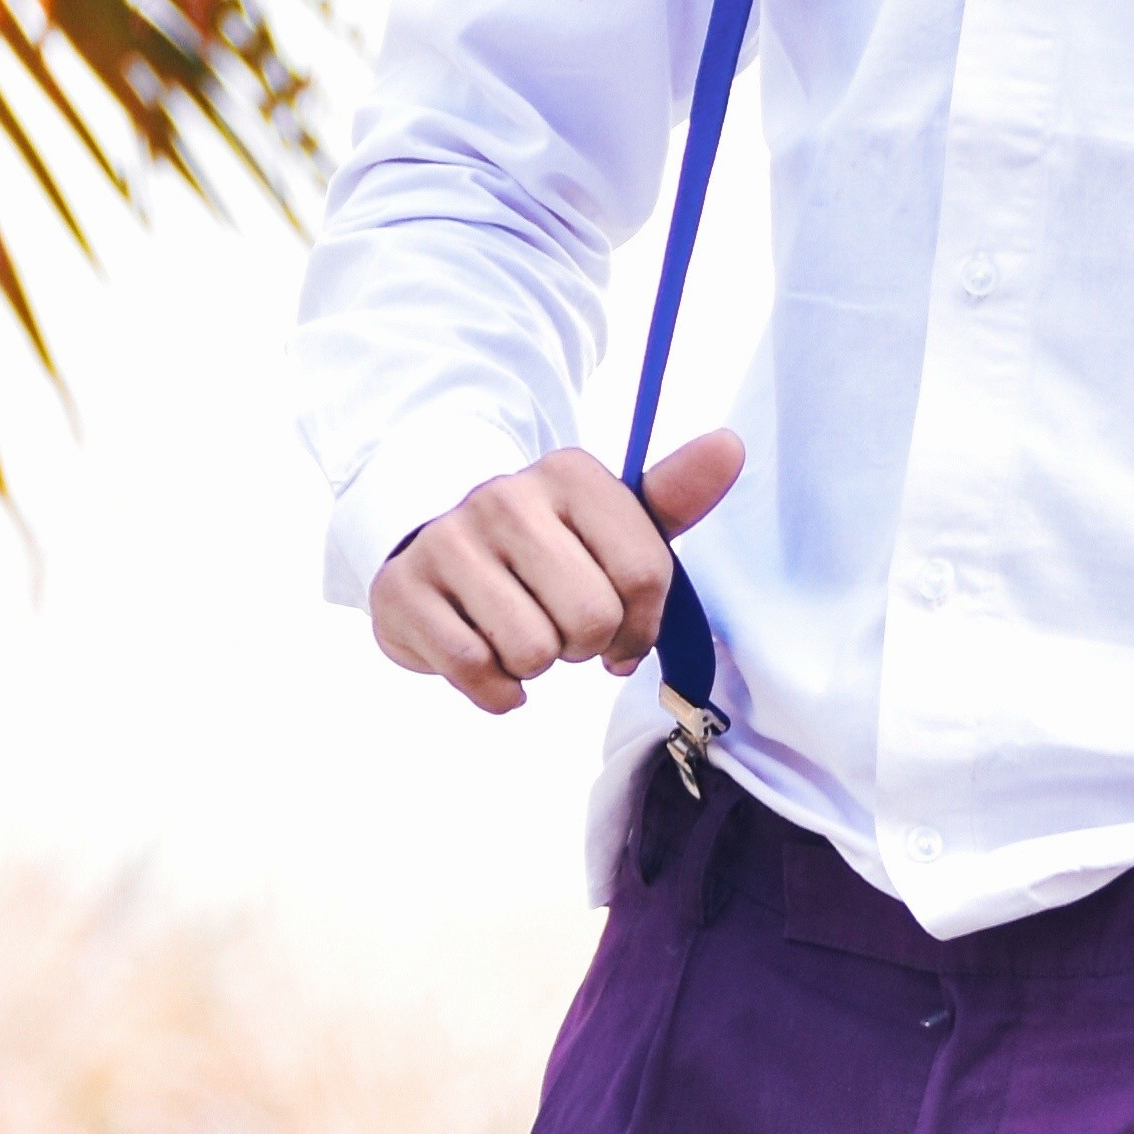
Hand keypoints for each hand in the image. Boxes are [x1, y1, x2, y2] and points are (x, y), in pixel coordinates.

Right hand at [369, 433, 741, 714]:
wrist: (435, 549)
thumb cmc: (548, 548)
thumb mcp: (613, 521)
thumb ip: (674, 494)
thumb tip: (730, 445)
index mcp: (569, 474)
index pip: (644, 576)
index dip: (643, 625)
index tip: (623, 625)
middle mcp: (505, 497)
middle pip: (590, 620)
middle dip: (586, 646)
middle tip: (564, 628)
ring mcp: (448, 541)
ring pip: (532, 650)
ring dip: (537, 665)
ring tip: (521, 633)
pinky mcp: (403, 591)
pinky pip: (476, 671)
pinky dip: (494, 688)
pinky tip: (488, 657)